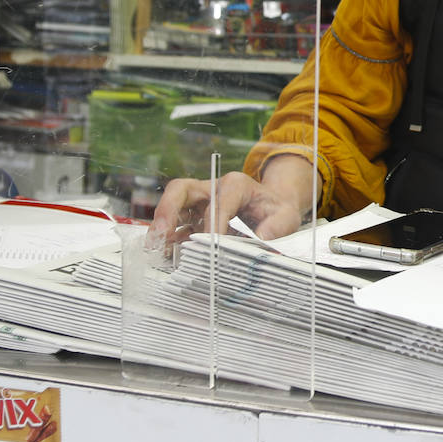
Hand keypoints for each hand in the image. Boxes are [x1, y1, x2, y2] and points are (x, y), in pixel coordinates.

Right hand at [150, 171, 306, 244]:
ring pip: (172, 206)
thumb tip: (262, 239)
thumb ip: (276, 228)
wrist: (274, 207)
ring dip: (161, 227)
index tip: (211, 245)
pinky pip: (177, 226)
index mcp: (236, 185)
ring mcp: (200, 202)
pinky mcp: (193, 218)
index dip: (212, 224)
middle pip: (181, 190)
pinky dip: (169, 240)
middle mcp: (212, 189)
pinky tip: (166, 256)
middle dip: (167, 210)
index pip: (218, 202)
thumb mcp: (286, 217)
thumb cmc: (277, 210)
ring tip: (155, 250)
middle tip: (161, 234)